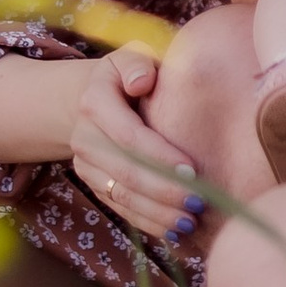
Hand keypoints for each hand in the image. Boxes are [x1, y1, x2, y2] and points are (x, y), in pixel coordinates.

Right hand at [66, 46, 199, 241]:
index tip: (193, 170)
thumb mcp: (133, 56)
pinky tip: (175, 230)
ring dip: (158, 213)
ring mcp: (86, 166)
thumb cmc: (130, 74)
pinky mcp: (94, 185)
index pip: (128, 135)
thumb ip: (139, 63)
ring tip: (192, 221)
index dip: (160, 156)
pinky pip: (121, 209)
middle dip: (164, 191)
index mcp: (94, 101)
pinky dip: (148, 222)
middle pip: (125, 172)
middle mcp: (84, 137)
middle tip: (200, 202)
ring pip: (122, 196)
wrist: (97, 97)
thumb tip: (143, 82)